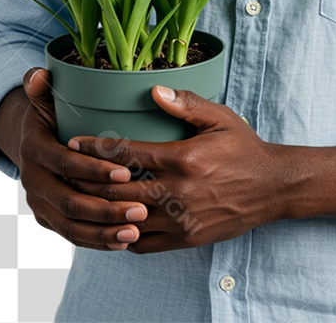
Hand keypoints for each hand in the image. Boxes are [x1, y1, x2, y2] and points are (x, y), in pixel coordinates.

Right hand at [14, 67, 147, 250]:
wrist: (33, 144)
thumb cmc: (51, 115)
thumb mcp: (46, 98)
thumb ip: (43, 86)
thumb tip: (41, 73)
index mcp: (34, 150)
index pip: (64, 162)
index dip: (93, 169)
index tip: (125, 173)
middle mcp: (33, 181)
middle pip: (69, 201)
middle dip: (104, 208)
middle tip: (140, 209)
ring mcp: (40, 204)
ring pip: (71, 225)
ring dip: (103, 231)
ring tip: (135, 230)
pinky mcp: (49, 220)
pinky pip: (72, 237)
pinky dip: (96, 242)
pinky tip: (122, 243)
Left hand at [65, 86, 282, 253]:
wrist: (271, 188)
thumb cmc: (243, 148)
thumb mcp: (220, 118)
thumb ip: (186, 104)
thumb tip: (154, 91)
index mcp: (182, 159)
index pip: (126, 154)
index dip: (94, 149)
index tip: (72, 142)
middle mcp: (177, 193)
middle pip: (117, 191)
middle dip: (86, 182)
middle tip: (64, 171)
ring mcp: (179, 220)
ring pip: (125, 220)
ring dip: (99, 210)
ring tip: (77, 199)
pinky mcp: (184, 239)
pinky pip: (140, 243)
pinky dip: (119, 234)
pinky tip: (109, 222)